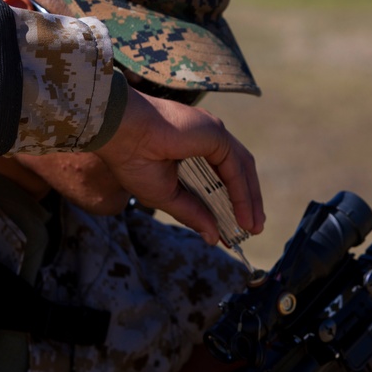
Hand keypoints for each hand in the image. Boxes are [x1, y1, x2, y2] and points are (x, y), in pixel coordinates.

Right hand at [94, 88, 264, 244]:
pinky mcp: (215, 134)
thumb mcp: (166, 196)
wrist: (119, 133)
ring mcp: (213, 132)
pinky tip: (243, 216)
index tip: (235, 228)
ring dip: (249, 200)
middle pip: (236, 172)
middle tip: (252, 228)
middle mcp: (206, 136)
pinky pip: (236, 168)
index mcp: (191, 145)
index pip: (219, 175)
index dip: (230, 202)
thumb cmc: (132, 159)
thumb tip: (213, 238)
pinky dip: (242, 194)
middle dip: (246, 202)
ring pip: (242, 170)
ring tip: (252, 227)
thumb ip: (192, 214)